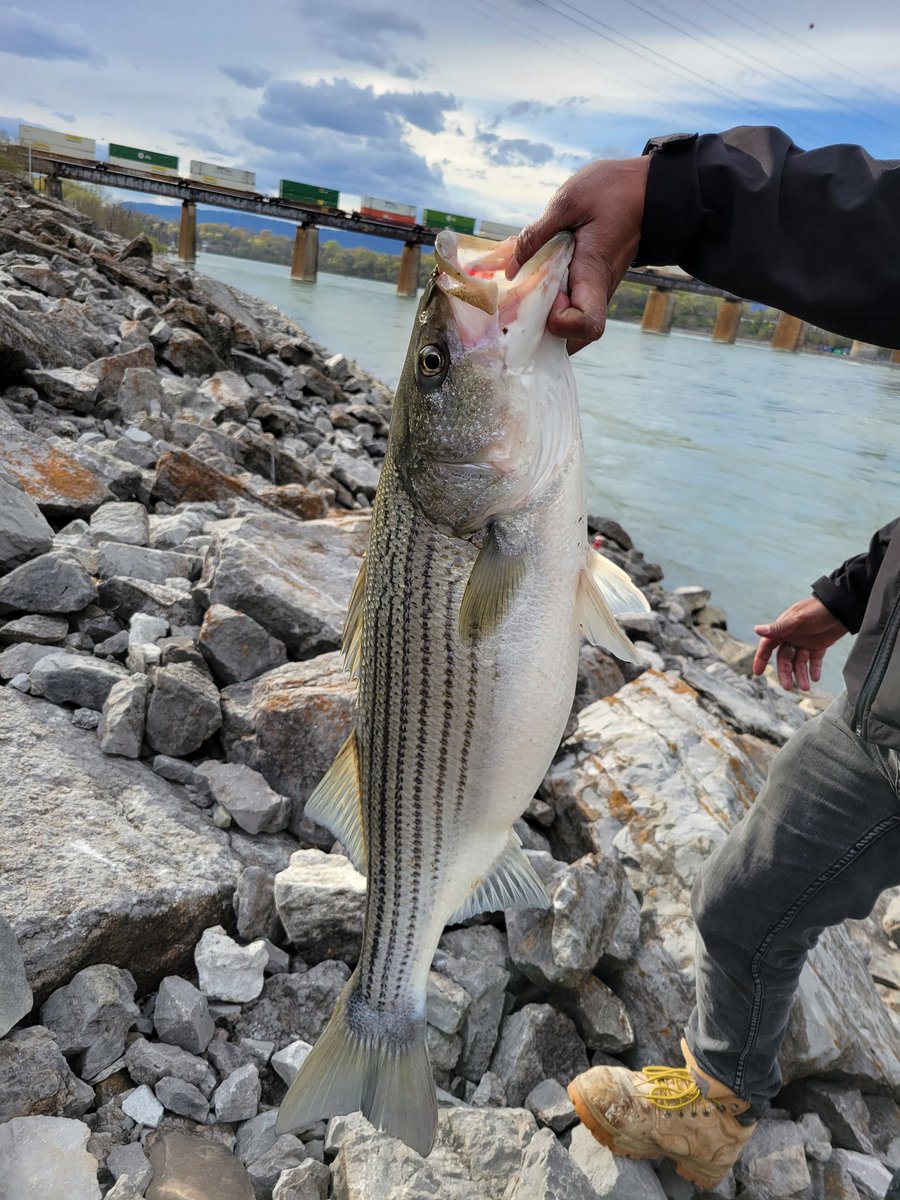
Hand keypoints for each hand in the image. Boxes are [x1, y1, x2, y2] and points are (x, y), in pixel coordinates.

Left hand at [506, 156, 649, 353]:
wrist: (645, 190)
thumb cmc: (613, 191)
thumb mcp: (568, 201)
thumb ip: (536, 235)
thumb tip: (511, 268)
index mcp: (594, 274)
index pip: (587, 325)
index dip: (562, 322)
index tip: (549, 295)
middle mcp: (596, 292)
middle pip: (573, 339)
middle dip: (543, 332)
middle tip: (520, 305)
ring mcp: (593, 293)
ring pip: (567, 330)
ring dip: (541, 323)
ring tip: (520, 296)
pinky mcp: (587, 287)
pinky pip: (566, 311)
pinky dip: (545, 307)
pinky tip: (527, 284)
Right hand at [752, 597, 847, 691]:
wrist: (842, 607)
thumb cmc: (817, 609)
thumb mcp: (798, 619)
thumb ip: (778, 627)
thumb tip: (756, 630)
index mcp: (783, 629)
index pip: (767, 646)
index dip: (761, 659)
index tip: (757, 673)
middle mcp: (791, 637)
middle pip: (784, 659)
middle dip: (785, 673)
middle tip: (788, 687)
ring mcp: (805, 642)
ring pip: (799, 662)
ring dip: (801, 675)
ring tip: (806, 687)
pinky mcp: (818, 645)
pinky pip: (814, 661)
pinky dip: (814, 670)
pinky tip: (815, 678)